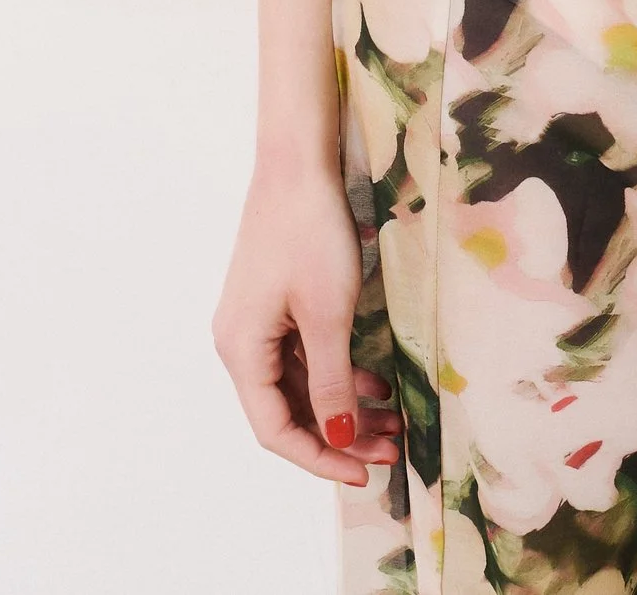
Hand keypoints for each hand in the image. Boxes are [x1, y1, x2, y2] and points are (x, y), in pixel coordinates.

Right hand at [211, 160, 401, 486]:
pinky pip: (305, 356)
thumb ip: (331, 382)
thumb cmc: (310, 234)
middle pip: (290, 410)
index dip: (320, 458)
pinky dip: (339, 373)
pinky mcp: (277, 304)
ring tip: (394, 423)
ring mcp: (258, 323)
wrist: (298, 163)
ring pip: (302, 385)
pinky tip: (376, 385)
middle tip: (392, 449)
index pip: (276, 430)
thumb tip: (336, 437)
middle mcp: (242, 343)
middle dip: (341, 435)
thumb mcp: (327, 315)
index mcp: (242, 352)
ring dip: (345, 407)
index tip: (364, 474)